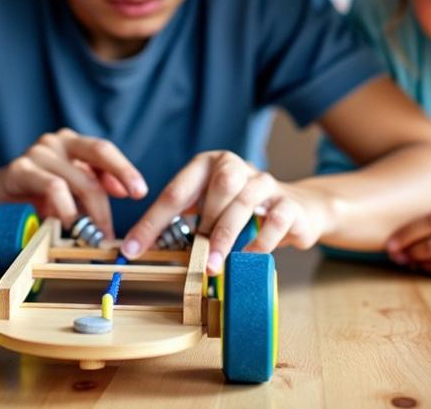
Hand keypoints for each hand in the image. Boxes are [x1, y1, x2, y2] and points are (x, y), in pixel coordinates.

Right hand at [0, 128, 147, 238]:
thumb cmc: (34, 196)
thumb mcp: (70, 190)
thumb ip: (94, 185)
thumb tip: (123, 191)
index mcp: (72, 142)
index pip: (104, 150)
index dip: (124, 170)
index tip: (140, 192)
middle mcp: (57, 141)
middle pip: (97, 154)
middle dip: (117, 185)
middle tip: (119, 223)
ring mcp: (38, 152)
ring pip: (78, 178)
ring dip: (92, 212)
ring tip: (95, 236)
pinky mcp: (20, 169)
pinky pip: (53, 187)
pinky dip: (66, 208)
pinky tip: (70, 223)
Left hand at [121, 150, 332, 274]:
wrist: (296, 207)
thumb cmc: (239, 208)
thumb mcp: (208, 206)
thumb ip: (182, 218)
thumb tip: (142, 245)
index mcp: (208, 165)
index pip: (176, 191)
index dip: (153, 222)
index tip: (133, 250)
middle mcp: (235, 167)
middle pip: (219, 186)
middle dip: (204, 223)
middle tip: (192, 257)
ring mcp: (265, 183)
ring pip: (245, 202)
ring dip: (227, 236)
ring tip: (214, 264)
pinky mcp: (289, 203)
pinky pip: (275, 219)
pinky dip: (260, 241)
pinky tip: (248, 257)